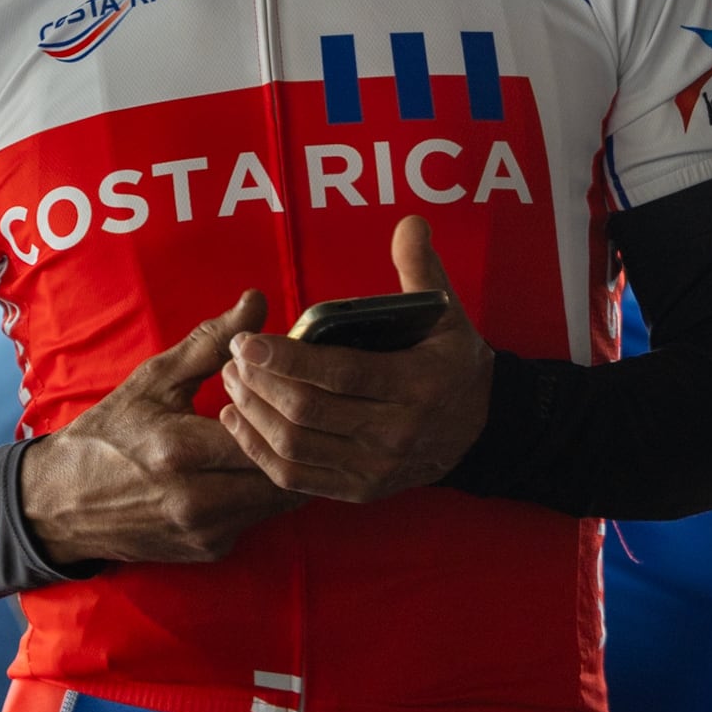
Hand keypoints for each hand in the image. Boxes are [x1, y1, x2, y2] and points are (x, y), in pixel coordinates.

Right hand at [19, 292, 305, 567]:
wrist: (62, 504)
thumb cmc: (108, 435)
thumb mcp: (154, 379)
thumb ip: (211, 342)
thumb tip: (257, 301)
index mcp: (180, 450)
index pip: (264, 430)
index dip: (287, 406)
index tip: (296, 386)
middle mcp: (196, 499)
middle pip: (281, 471)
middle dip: (299, 440)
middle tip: (310, 411)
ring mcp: (205, 531)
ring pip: (278, 500)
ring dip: (288, 467)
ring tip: (293, 435)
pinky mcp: (209, 549)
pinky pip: (258, 519)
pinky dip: (265, 493)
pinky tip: (259, 466)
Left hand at [220, 216, 494, 503]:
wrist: (480, 430)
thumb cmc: (453, 363)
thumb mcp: (447, 315)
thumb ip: (420, 269)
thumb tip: (410, 222)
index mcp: (417, 383)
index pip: (342, 373)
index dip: (288, 360)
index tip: (248, 342)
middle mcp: (396, 431)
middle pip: (309, 411)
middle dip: (260, 383)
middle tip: (233, 356)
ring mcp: (376, 467)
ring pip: (296, 446)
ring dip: (253, 414)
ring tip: (231, 380)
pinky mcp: (359, 489)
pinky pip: (296, 477)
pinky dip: (259, 450)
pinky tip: (238, 420)